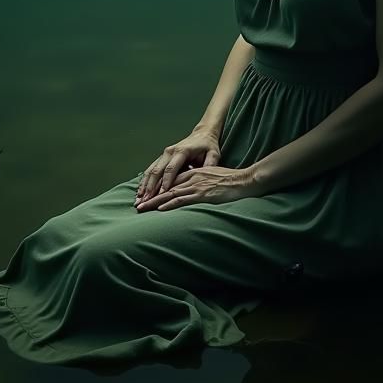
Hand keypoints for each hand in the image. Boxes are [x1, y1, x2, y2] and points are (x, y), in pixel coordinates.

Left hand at [134, 165, 255, 211]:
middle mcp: (192, 177)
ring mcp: (196, 185)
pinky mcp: (202, 194)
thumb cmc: (231, 181)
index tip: (146, 196)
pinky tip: (160, 209)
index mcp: (194, 173)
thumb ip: (201, 182)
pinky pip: (183, 199)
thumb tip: (193, 192)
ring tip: (143, 208)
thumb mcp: (213, 178)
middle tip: (138, 204)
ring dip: (155, 201)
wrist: (245, 180)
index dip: (157, 189)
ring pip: (171, 193)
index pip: (171, 180)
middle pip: (167, 187)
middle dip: (151, 196)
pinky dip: (170, 204)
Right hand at [136, 129, 222, 202]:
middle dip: (150, 187)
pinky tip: (140, 192)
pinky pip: (150, 170)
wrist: (202, 135)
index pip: (171, 169)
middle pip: (157, 171)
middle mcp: (170, 152)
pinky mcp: (162, 158)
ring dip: (144, 186)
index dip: (166, 182)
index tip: (161, 195)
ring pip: (151, 171)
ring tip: (138, 200)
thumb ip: (210, 165)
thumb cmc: (208, 146)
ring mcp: (164, 154)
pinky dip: (144, 181)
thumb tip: (207, 177)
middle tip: (145, 201)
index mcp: (182, 151)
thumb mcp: (213, 154)